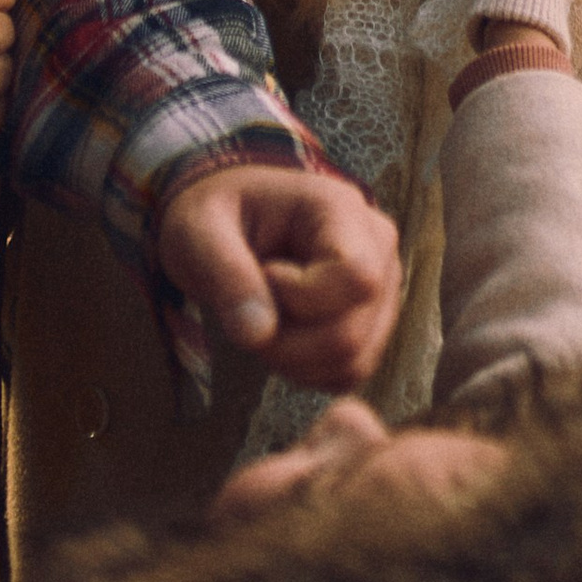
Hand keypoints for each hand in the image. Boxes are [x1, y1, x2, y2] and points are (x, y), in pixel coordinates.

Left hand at [155, 164, 400, 389]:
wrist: (226, 223)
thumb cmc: (215, 217)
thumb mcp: (199, 232)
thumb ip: (226, 275)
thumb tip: (258, 336)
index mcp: (341, 209)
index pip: (357, 278)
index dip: (301, 298)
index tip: (262, 273)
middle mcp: (376, 247)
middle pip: (350, 333)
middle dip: (285, 341)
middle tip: (248, 310)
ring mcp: (382, 287)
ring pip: (353, 360)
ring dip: (292, 359)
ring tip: (262, 318)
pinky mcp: (373, 322)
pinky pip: (348, 372)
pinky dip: (306, 370)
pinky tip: (280, 335)